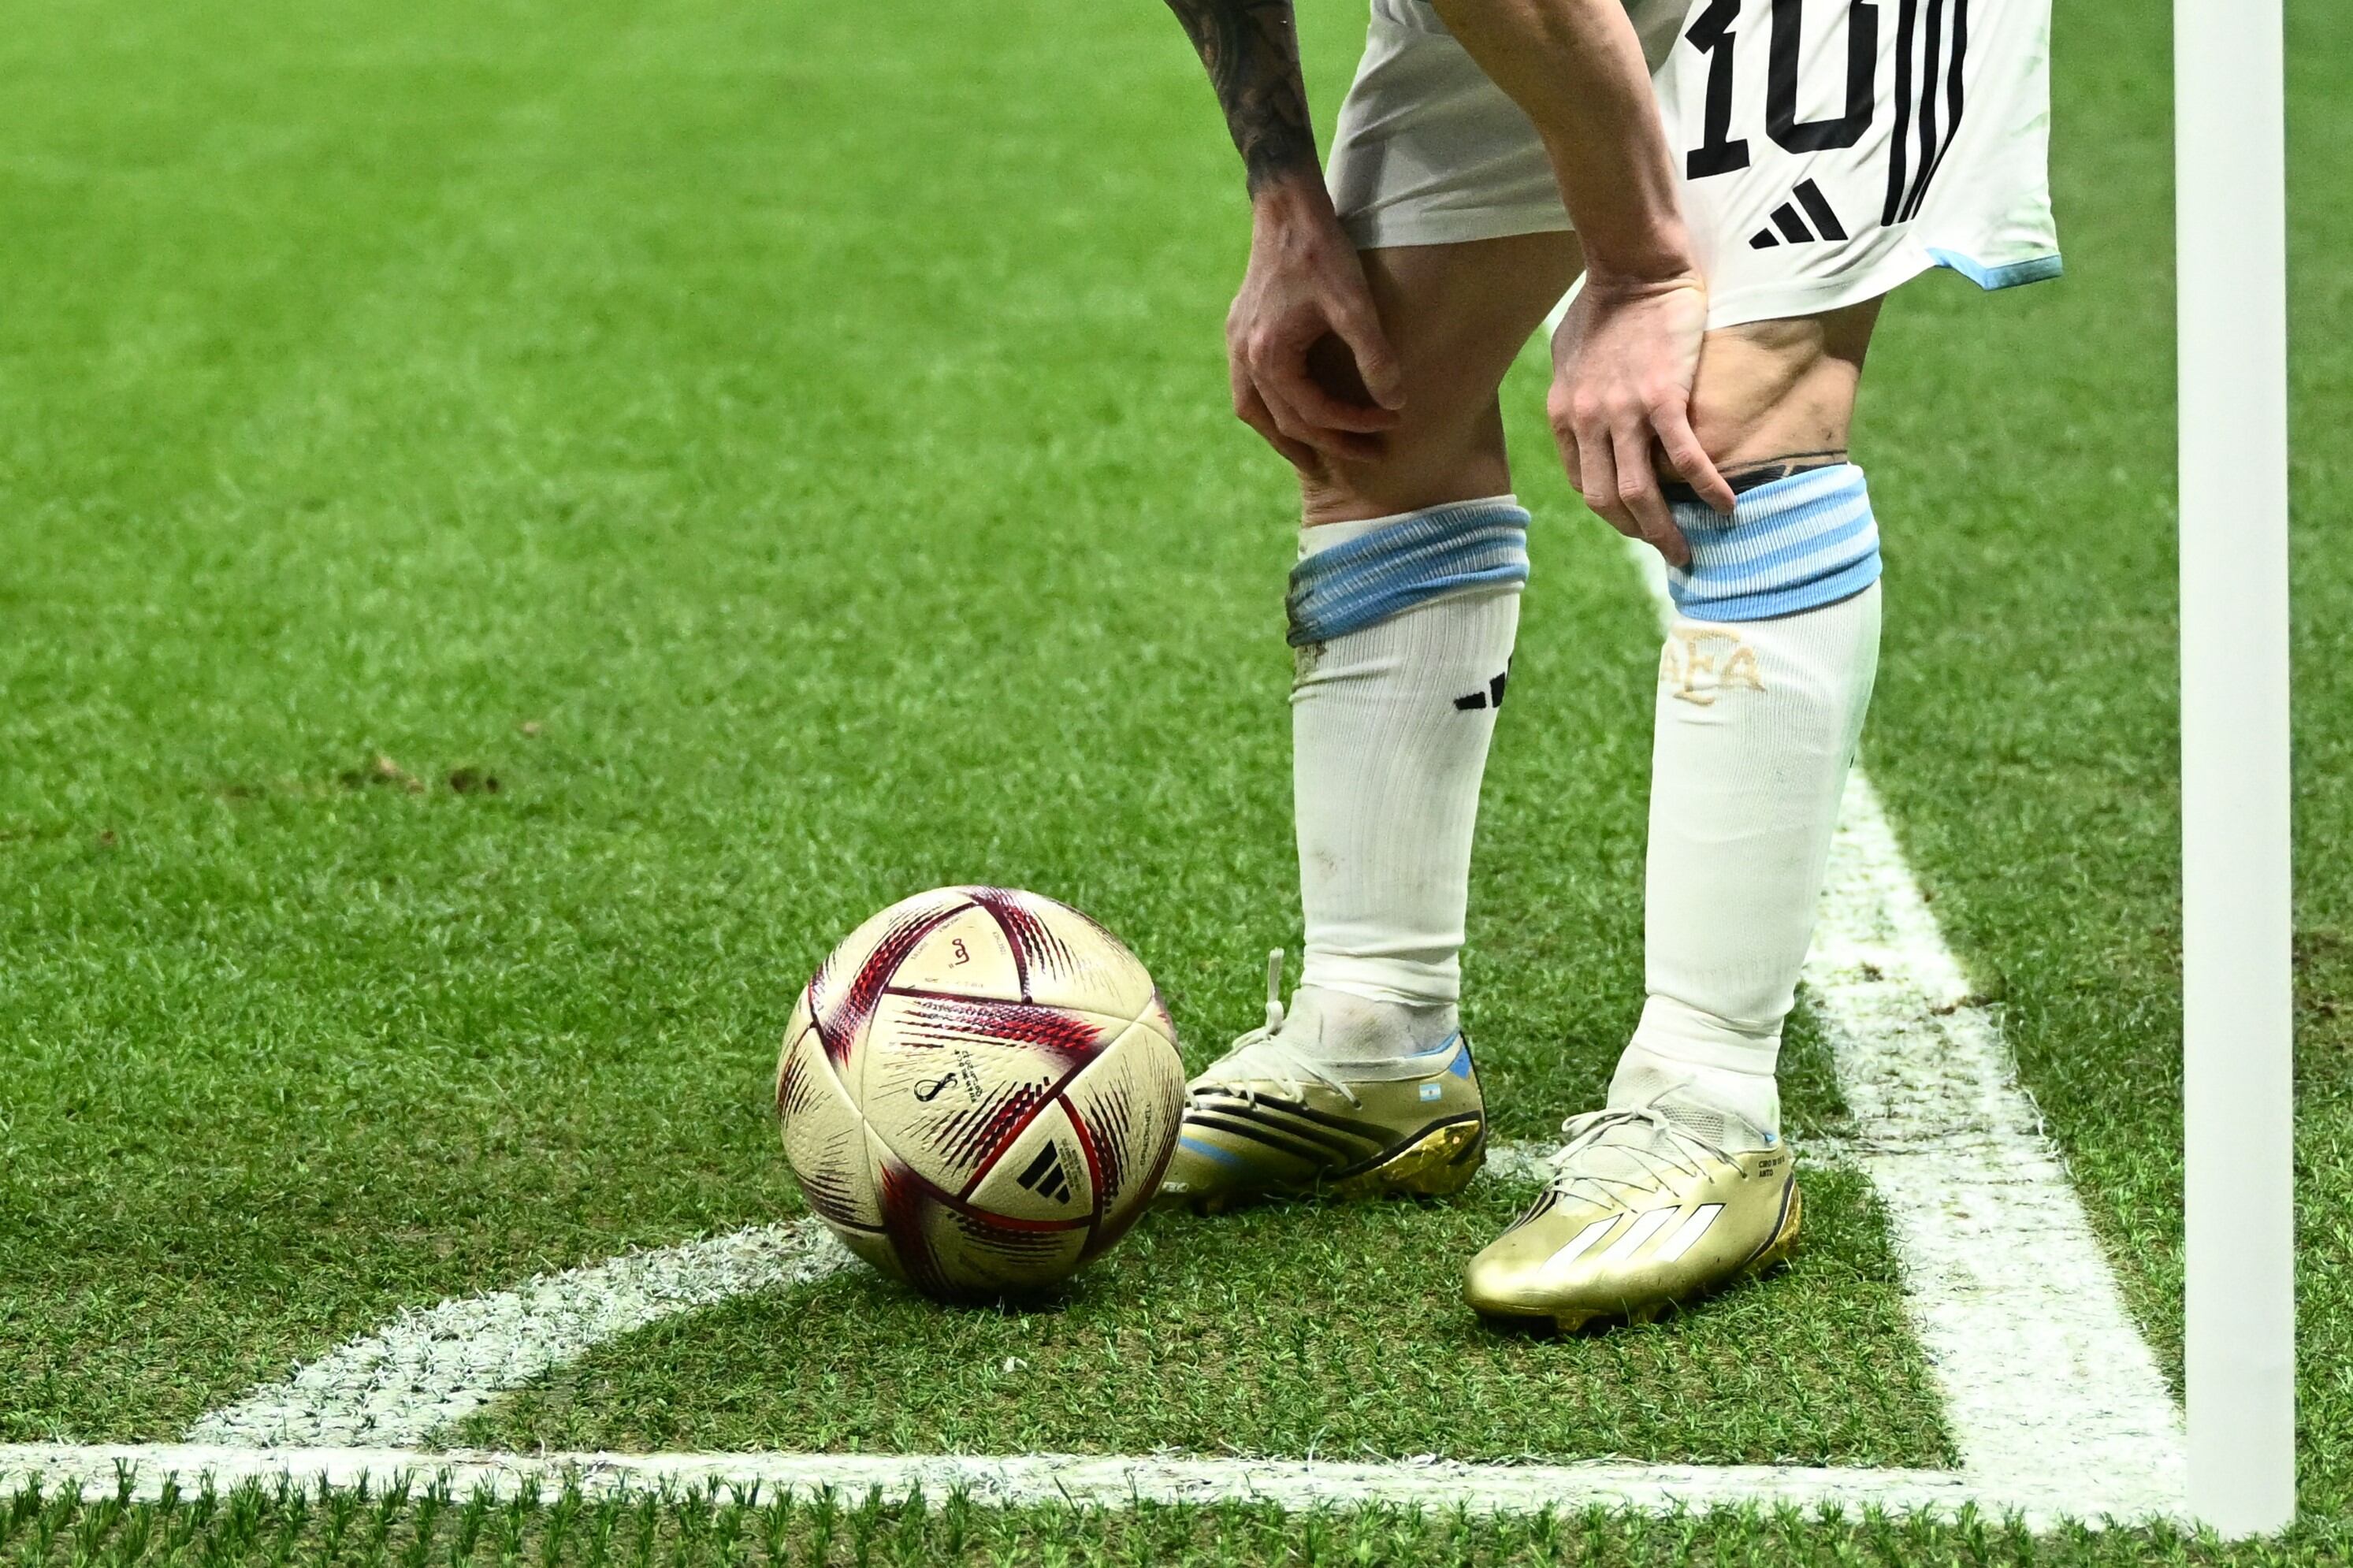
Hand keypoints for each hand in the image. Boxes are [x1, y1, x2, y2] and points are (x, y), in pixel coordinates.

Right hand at [1226, 179, 1404, 467]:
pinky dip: (1271, 410)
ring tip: (1317, 459)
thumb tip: (1395, 403)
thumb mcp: (1355, 305)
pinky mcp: (1239, 332)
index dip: (1354, 425)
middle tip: (1367, 457)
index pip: (1314, 412)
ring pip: (1255, 412)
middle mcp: (1244, 357)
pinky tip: (1292, 412)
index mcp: (1269, 356)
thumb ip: (1374, 356)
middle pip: (1283, 422)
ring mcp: (1236, 345)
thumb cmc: (1322, 252)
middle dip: (1328, 443)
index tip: (1390, 422)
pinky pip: (1249, 389)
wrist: (1286, 209)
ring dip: (1287, 438)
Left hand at [1548, 272, 1734, 564]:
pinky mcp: (1662, 398)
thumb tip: (1584, 408)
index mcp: (1563, 414)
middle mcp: (1586, 421)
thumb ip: (1574, 389)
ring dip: (1664, 530)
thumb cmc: (1603, 301)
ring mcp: (1622, 413)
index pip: (1583, 482)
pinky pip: (1684, 459)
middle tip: (1666, 550)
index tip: (1637, 521)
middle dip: (1636, 533)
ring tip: (1688, 549)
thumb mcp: (1568, 353)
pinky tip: (1726, 506)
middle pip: (1607, 500)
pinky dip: (1706, 488)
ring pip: (1639, 493)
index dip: (1611, 510)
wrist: (1633, 264)